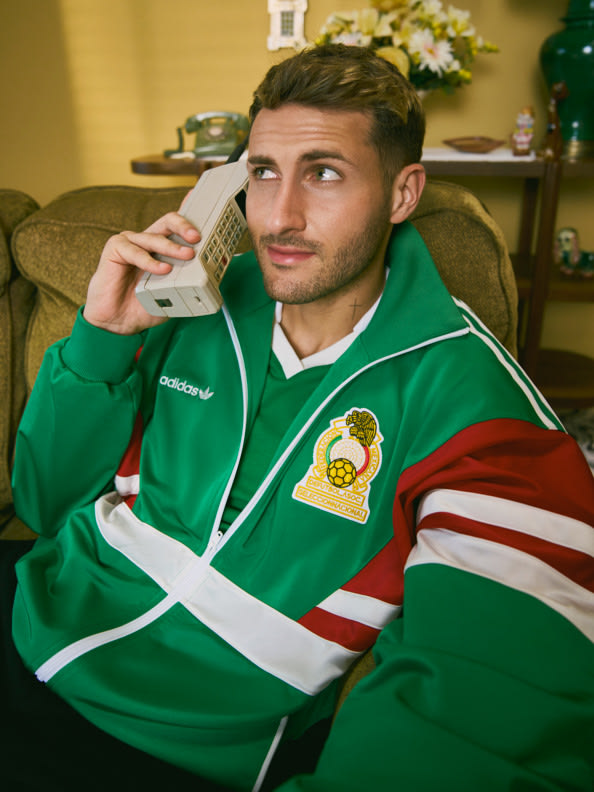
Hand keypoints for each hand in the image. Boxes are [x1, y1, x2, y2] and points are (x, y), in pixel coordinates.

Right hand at [83, 212, 200, 334]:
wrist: (119, 321)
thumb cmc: (143, 305)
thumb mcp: (172, 294)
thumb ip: (188, 283)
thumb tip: (211, 279)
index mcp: (161, 247)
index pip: (178, 229)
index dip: (192, 225)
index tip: (210, 230)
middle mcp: (146, 241)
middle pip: (167, 222)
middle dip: (184, 227)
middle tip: (197, 238)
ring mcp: (130, 243)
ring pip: (154, 237)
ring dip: (173, 247)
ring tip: (188, 255)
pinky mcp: (115, 249)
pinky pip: (134, 251)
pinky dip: (150, 261)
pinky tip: (163, 269)